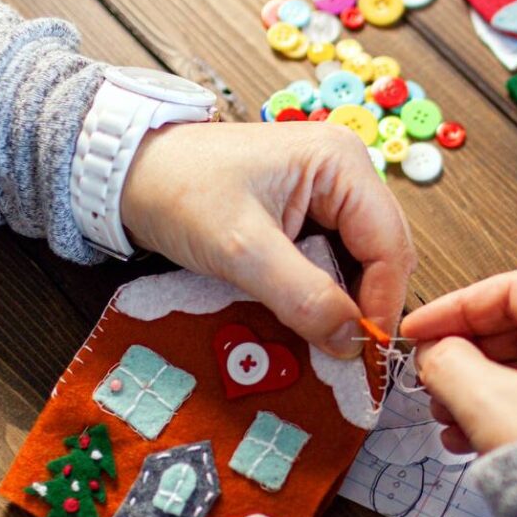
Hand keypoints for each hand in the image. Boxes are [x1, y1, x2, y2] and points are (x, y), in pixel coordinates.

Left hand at [121, 121, 414, 357]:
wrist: (126, 172)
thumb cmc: (179, 192)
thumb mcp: (241, 249)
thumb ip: (302, 296)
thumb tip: (353, 344)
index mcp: (343, 163)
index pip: (389, 245)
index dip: (382, 303)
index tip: (361, 352)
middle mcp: (347, 172)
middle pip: (384, 253)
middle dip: (367, 303)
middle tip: (344, 351)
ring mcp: (331, 190)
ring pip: (363, 261)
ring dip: (346, 301)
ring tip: (324, 336)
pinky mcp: (311, 210)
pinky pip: (337, 259)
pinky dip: (326, 292)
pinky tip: (307, 314)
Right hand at [400, 270, 516, 453]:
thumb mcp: (490, 404)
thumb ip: (449, 362)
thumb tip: (435, 351)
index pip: (515, 291)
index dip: (456, 308)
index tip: (419, 329)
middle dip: (470, 354)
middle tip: (430, 375)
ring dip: (488, 383)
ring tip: (447, 414)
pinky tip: (476, 432)